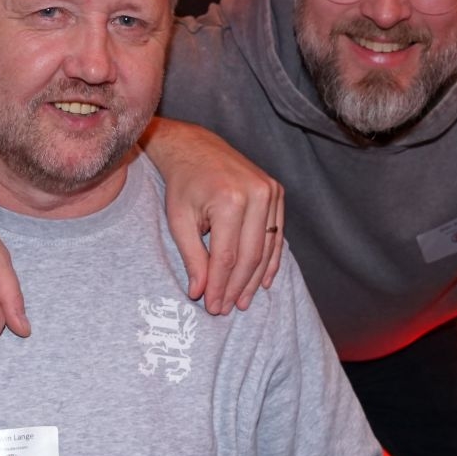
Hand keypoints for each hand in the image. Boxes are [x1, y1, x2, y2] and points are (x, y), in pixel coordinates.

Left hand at [143, 118, 285, 313]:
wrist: (196, 147)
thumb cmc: (183, 183)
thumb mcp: (179, 220)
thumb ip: (192, 257)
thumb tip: (200, 292)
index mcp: (229, 200)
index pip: (226, 256)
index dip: (220, 286)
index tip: (213, 306)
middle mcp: (255, 194)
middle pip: (250, 255)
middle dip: (238, 286)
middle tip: (227, 308)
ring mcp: (270, 191)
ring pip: (266, 248)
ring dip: (255, 279)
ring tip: (244, 301)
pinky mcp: (277, 191)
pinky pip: (277, 234)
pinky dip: (271, 260)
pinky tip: (264, 281)